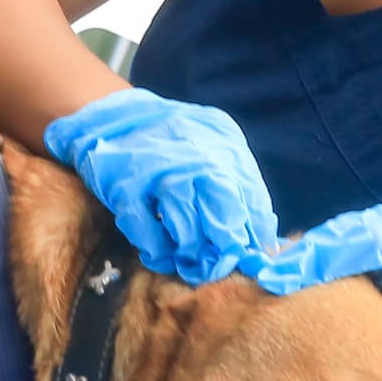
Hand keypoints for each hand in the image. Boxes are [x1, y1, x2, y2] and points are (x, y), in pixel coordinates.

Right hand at [41, 88, 281, 283]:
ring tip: (191, 261)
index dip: (254, 235)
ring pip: (187, 232)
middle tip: (221, 264)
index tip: (251, 256)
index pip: (251, 202)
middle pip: (223, 219)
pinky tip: (162, 254)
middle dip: (226, 249)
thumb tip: (264, 235)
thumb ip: (241, 180)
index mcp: (224, 150)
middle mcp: (195, 163)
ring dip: (192, 254)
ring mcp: (159, 177)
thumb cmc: (176, 138)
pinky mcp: (126, 191)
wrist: (117, 116)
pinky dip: (158, 251)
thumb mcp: (218, 143)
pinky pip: (148, 234)